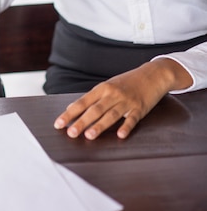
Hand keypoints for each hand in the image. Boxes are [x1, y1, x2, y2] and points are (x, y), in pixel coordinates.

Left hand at [53, 59, 191, 139]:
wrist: (153, 74)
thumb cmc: (127, 82)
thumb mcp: (107, 86)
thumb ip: (91, 98)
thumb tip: (71, 108)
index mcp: (102, 89)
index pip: (82, 102)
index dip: (69, 113)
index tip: (59, 123)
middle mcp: (112, 94)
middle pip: (94, 110)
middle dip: (81, 122)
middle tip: (70, 133)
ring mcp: (127, 101)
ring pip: (111, 115)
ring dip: (100, 126)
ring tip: (89, 136)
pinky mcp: (140, 108)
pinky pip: (132, 118)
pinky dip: (126, 126)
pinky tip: (120, 135)